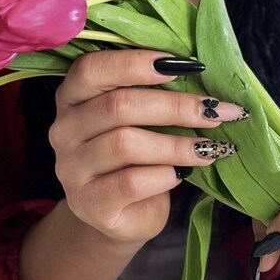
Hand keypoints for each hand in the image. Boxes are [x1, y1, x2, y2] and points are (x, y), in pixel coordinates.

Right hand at [50, 48, 246, 249]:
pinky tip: (183, 174)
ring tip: (210, 147)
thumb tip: (198, 73)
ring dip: (176, 144)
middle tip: (215, 111)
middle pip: (117, 106)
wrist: (120, 216)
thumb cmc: (134, 158)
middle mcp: (64, 130)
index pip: (91, 69)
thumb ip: (150, 93)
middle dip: (175, 106)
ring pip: (125, 144)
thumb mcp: (135, 119)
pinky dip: (164, 175)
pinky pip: (131, 182)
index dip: (135, 63)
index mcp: (71, 97)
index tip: (185, 66)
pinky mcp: (89, 203)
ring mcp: (71, 168)